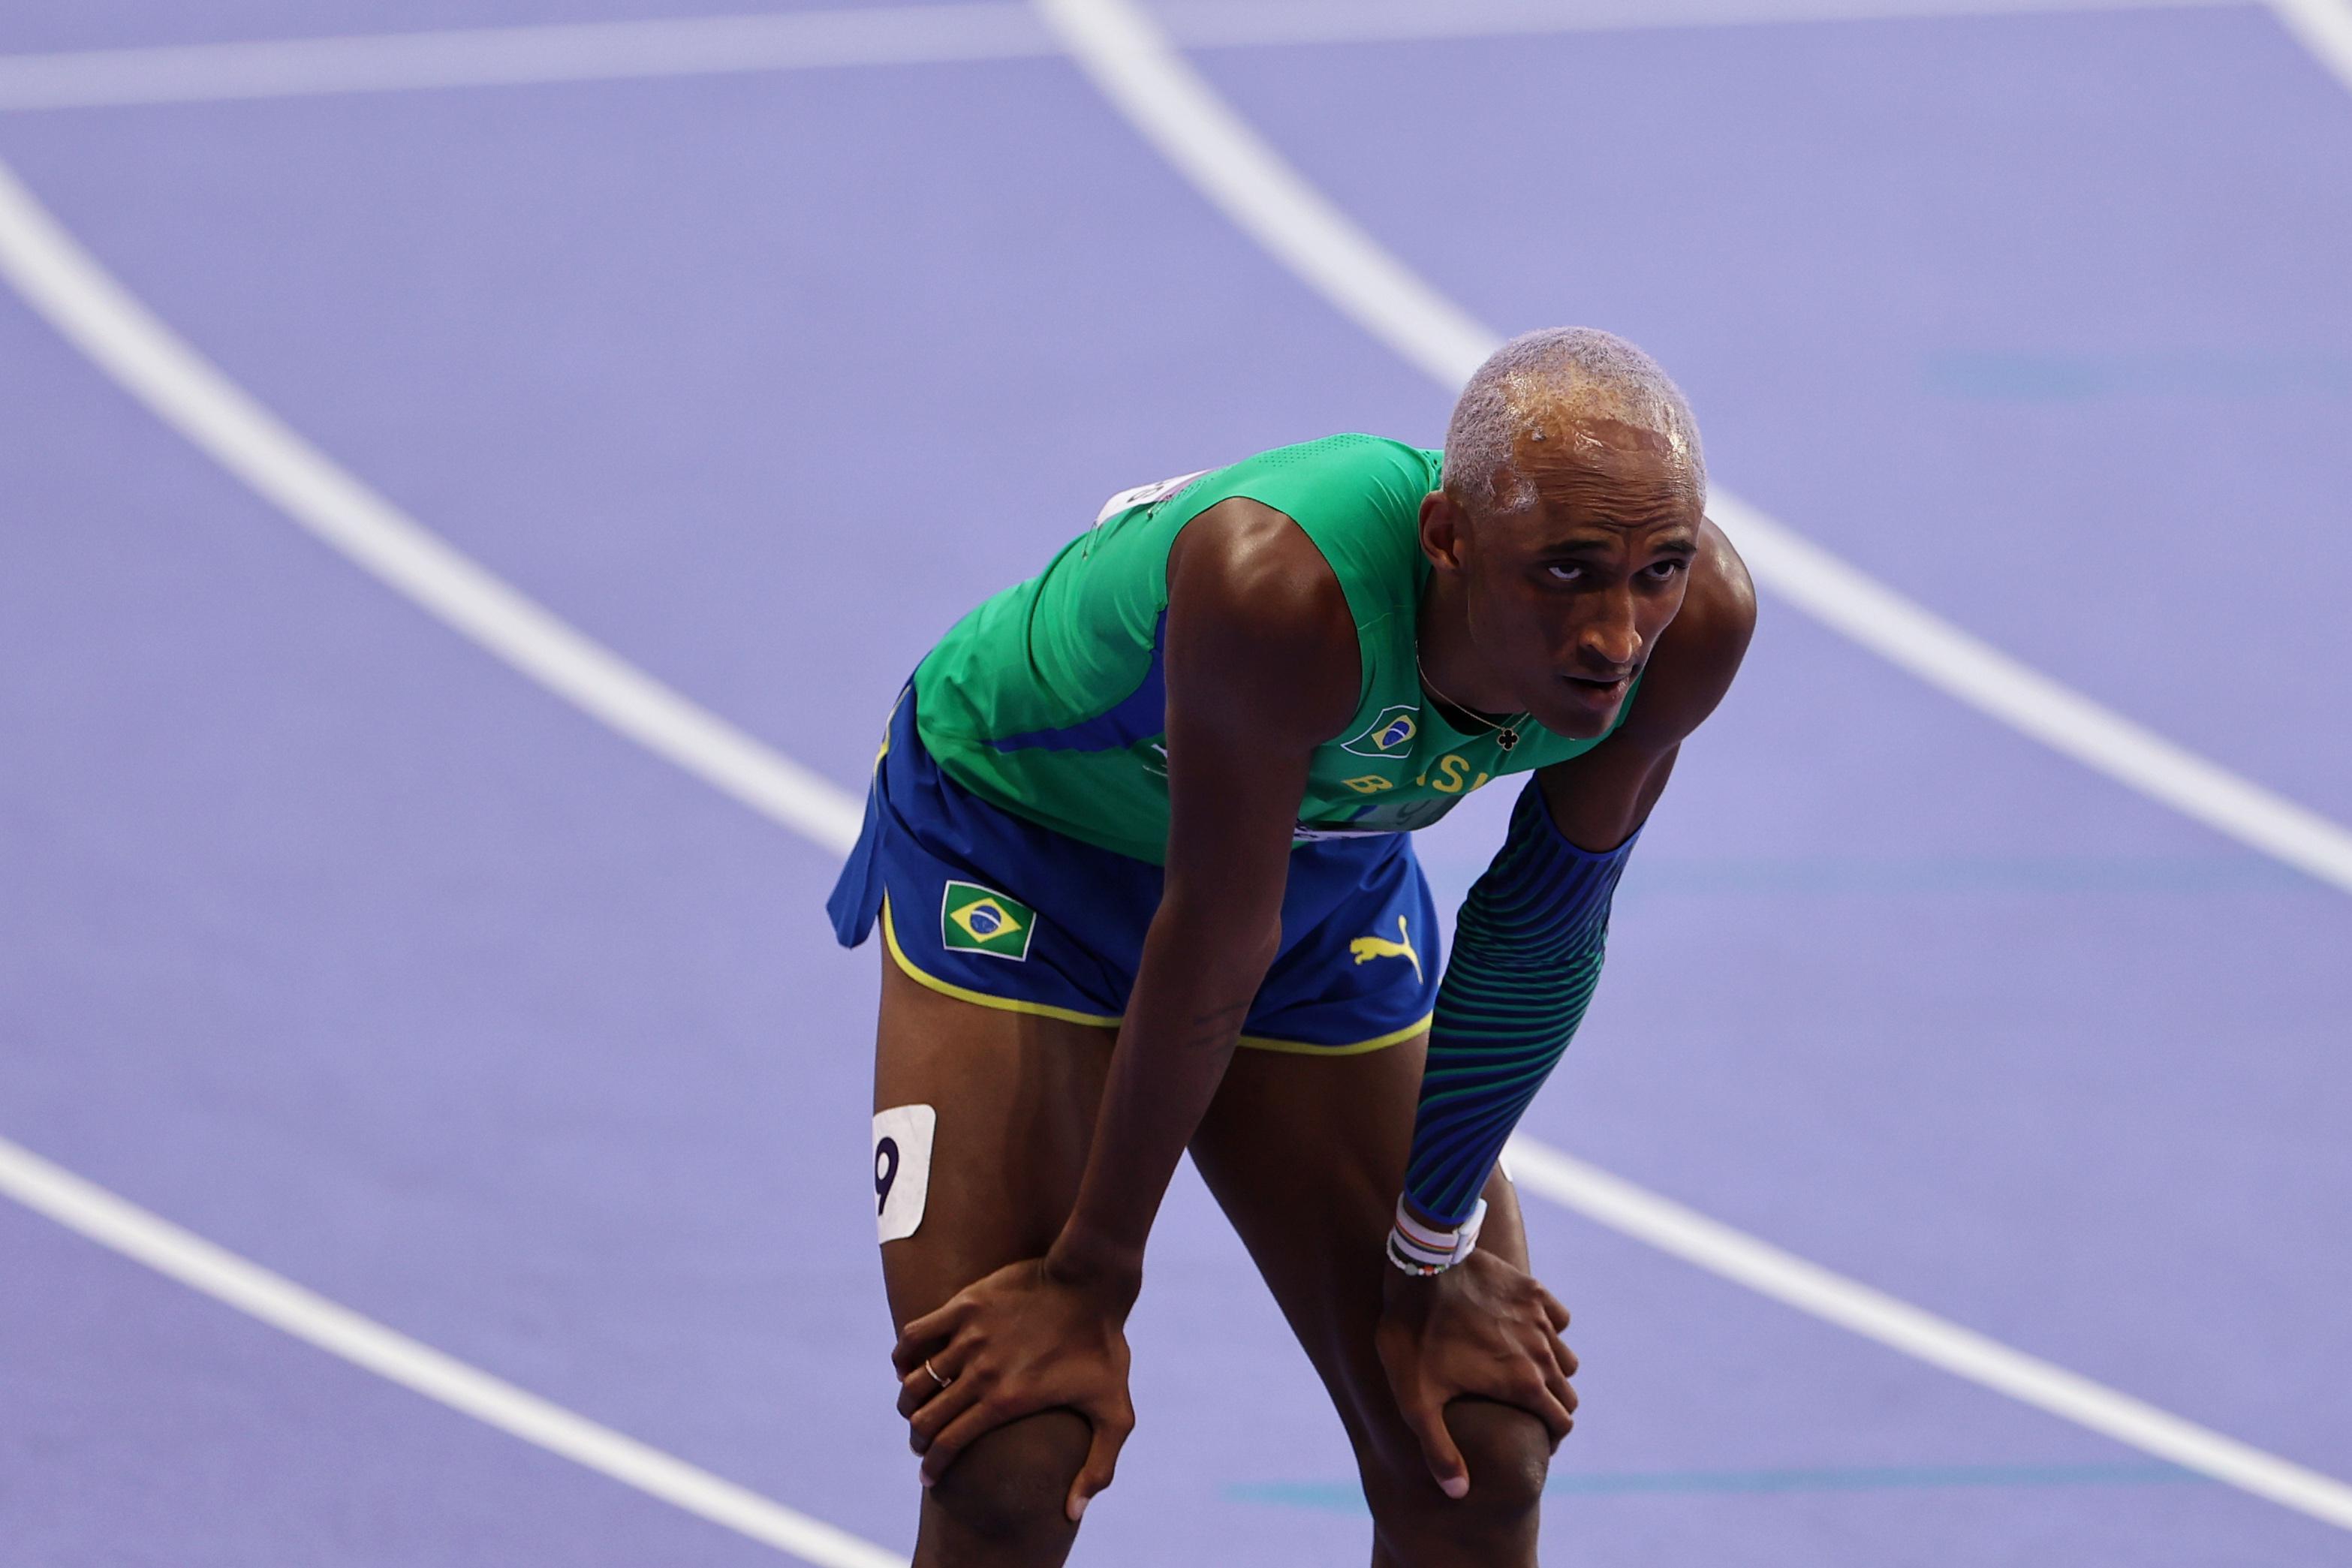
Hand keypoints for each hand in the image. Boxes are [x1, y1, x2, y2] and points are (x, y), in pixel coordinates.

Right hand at [891, 1257, 1136, 1520]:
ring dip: (909, 1401)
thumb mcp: (1115, 1412)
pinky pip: (915, 1335)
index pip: (950, 1444)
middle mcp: (981, 1372)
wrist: (1091, 1282)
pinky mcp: (964, 1305)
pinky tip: (909, 1365)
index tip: (930, 1476)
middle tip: (922, 1443)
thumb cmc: (1104, 1347)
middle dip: (918, 1437)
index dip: (933, 1466)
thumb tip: (1073, 1513)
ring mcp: (969, 1337)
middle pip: (925, 1417)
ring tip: (915, 1407)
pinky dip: (904, 1356)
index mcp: (1007, 1401)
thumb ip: (1099, 1466)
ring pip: (915, 1380)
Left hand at [1373, 1250, 1577, 1497]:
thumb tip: (1458, 1494)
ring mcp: (1541, 1319)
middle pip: (1568, 1393)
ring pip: (1565, 1357)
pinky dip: (1548, 1330)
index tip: (1533, 1439)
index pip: (1561, 1424)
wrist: (1423, 1264)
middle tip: (1524, 1409)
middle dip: (1553, 1407)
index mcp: (1524, 1384)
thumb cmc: (1414, 1334)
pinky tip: (1522, 1331)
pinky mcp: (1533, 1290)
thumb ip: (1438, 1450)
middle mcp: (1543, 1352)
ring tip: (1522, 1373)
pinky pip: (1558, 1318)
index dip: (1550, 1438)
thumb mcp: (1416, 1398)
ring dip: (1552, 1370)